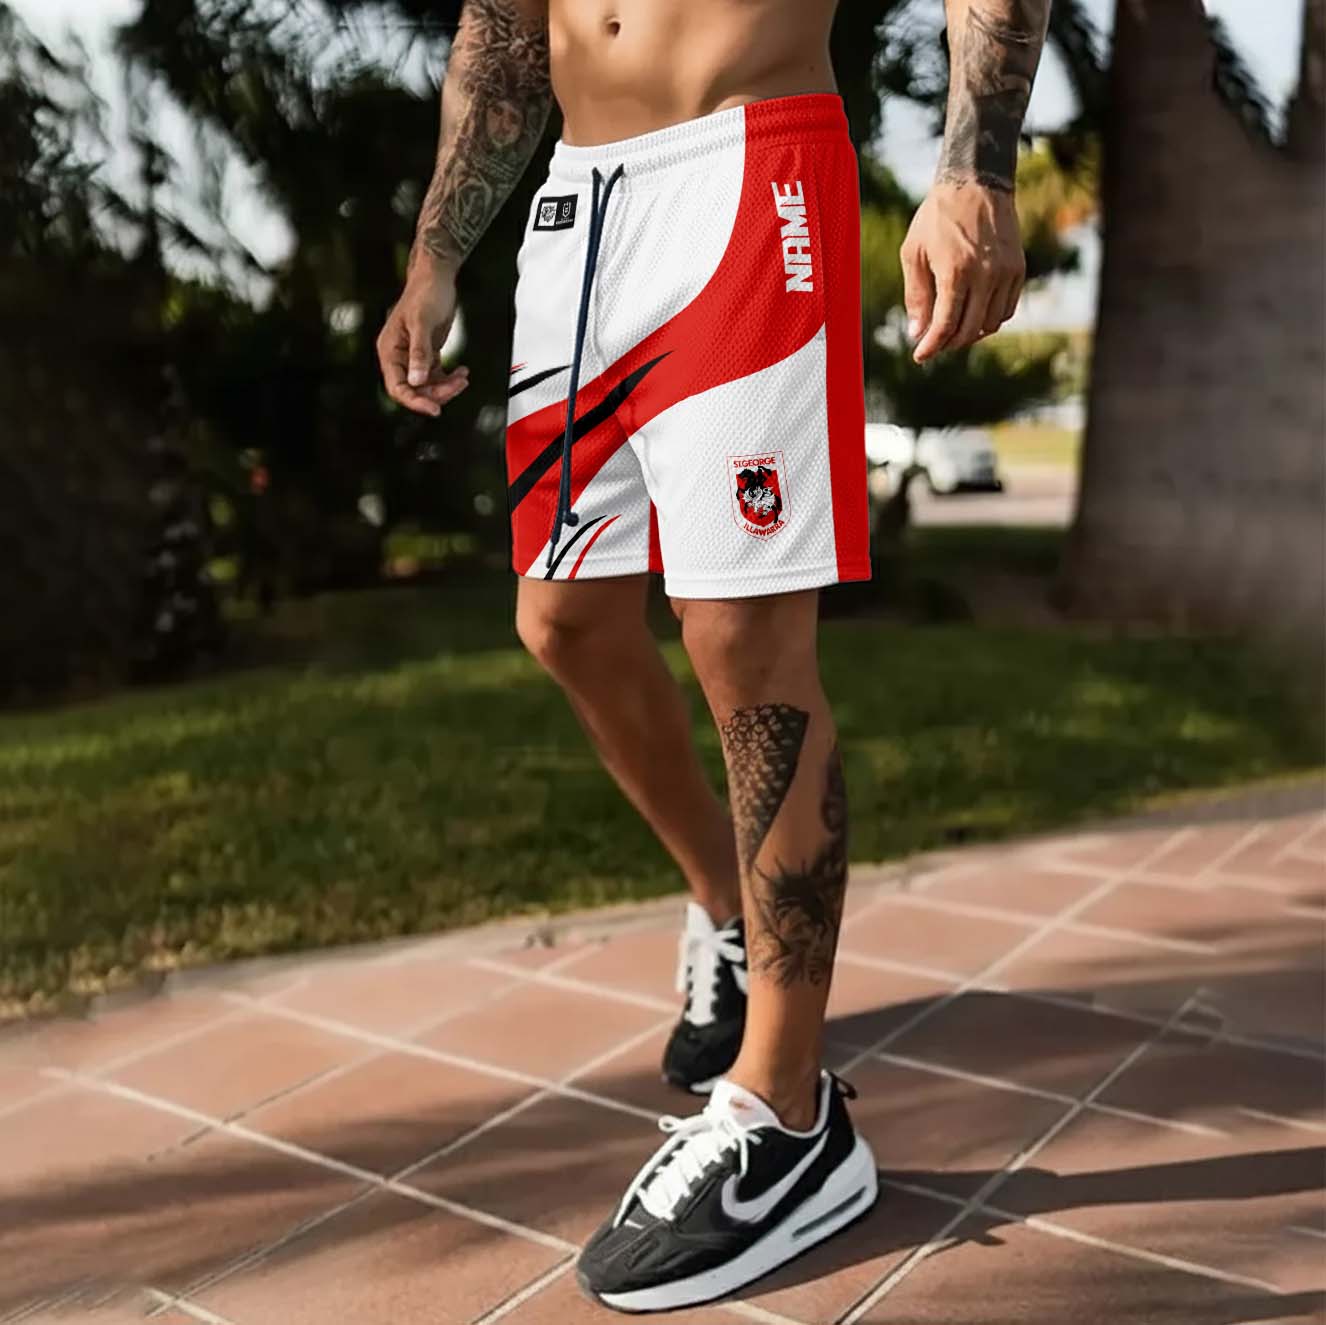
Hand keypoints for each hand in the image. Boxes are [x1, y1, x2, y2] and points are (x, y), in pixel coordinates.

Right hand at [376, 253, 469, 416]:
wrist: (437, 276)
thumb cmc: (425, 293)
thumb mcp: (422, 323)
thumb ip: (420, 353)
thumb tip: (417, 380)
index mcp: (389, 350)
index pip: (397, 387)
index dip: (415, 401)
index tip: (434, 409)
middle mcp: (399, 356)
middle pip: (415, 389)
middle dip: (437, 392)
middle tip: (457, 386)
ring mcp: (413, 356)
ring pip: (427, 385)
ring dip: (446, 386)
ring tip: (463, 378)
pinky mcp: (427, 354)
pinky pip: (437, 375)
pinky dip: (450, 378)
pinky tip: (462, 373)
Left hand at [901, 183, 1025, 362]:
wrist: (976, 182)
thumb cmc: (937, 217)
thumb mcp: (913, 253)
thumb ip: (916, 295)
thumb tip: (917, 333)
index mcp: (956, 271)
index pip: (945, 325)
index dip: (931, 347)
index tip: (920, 356)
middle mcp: (985, 275)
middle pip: (969, 330)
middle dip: (948, 343)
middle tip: (934, 344)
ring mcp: (1006, 273)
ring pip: (990, 324)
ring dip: (970, 334)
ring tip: (952, 329)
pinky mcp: (1018, 269)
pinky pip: (1006, 310)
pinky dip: (989, 320)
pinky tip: (974, 314)